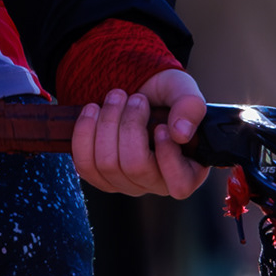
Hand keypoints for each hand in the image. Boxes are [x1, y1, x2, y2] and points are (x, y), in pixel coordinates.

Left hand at [73, 68, 206, 201]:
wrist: (134, 91)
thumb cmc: (166, 96)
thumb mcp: (183, 91)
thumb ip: (191, 107)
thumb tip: (180, 133)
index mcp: (188, 171)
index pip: (179, 184)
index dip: (167, 155)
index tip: (161, 126)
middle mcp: (156, 183)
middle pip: (135, 167)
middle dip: (130, 125)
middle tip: (135, 97)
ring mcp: (125, 183)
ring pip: (107, 164)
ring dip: (106, 124)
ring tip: (115, 97)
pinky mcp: (99, 176)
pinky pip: (84, 165)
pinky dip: (84, 133)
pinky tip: (92, 110)